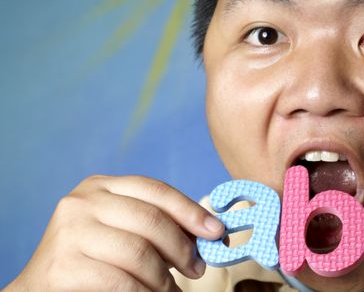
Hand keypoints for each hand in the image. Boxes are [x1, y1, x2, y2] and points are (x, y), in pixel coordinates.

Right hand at [6, 175, 223, 291]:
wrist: (43, 288)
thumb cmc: (94, 259)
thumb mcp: (127, 232)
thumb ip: (162, 227)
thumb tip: (211, 232)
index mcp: (101, 186)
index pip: (156, 190)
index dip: (191, 211)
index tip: (216, 232)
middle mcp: (82, 201)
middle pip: (151, 220)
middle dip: (183, 248)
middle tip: (198, 269)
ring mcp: (70, 231)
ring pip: (138, 252)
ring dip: (164, 278)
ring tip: (172, 290)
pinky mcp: (63, 265)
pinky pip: (120, 280)